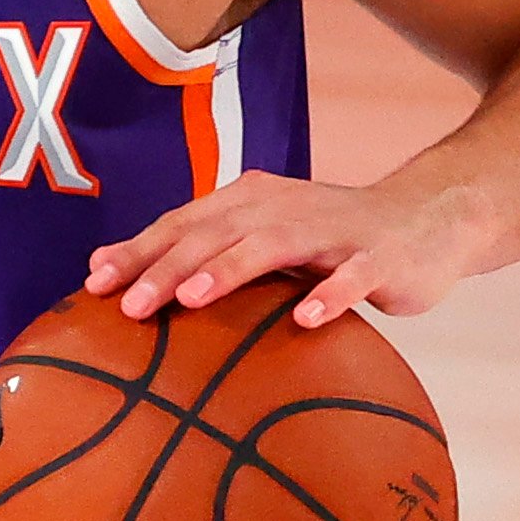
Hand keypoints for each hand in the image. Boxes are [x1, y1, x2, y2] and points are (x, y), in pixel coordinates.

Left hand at [83, 172, 489, 326]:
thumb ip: (192, 251)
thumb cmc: (326, 239)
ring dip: (230, 269)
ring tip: (193, 298)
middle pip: (215, 234)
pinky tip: (305, 318)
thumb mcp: (257, 238)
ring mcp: (332, 231)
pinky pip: (352, 275)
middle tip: (131, 306)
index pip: (182, 224)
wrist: (426, 220)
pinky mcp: (378, 257)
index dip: (138, 251)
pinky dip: (329, 294)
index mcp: (249, 202)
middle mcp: (283, 207)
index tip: (94, 284)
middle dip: (169, 266)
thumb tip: (104, 268)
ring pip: (272, 245)